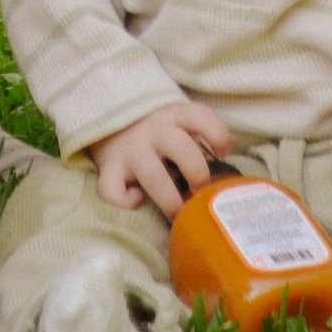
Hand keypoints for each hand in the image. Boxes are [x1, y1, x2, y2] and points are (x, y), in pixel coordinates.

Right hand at [88, 103, 234, 218]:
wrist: (109, 120)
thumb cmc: (154, 131)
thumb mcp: (176, 123)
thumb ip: (196, 141)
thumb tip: (219, 176)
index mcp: (173, 115)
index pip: (201, 116)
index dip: (218, 135)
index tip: (223, 153)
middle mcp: (152, 129)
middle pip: (181, 149)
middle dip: (197, 174)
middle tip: (200, 192)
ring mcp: (130, 149)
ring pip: (153, 176)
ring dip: (171, 201)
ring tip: (178, 215)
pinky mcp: (108, 167)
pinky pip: (112, 189)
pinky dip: (124, 200)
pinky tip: (136, 200)